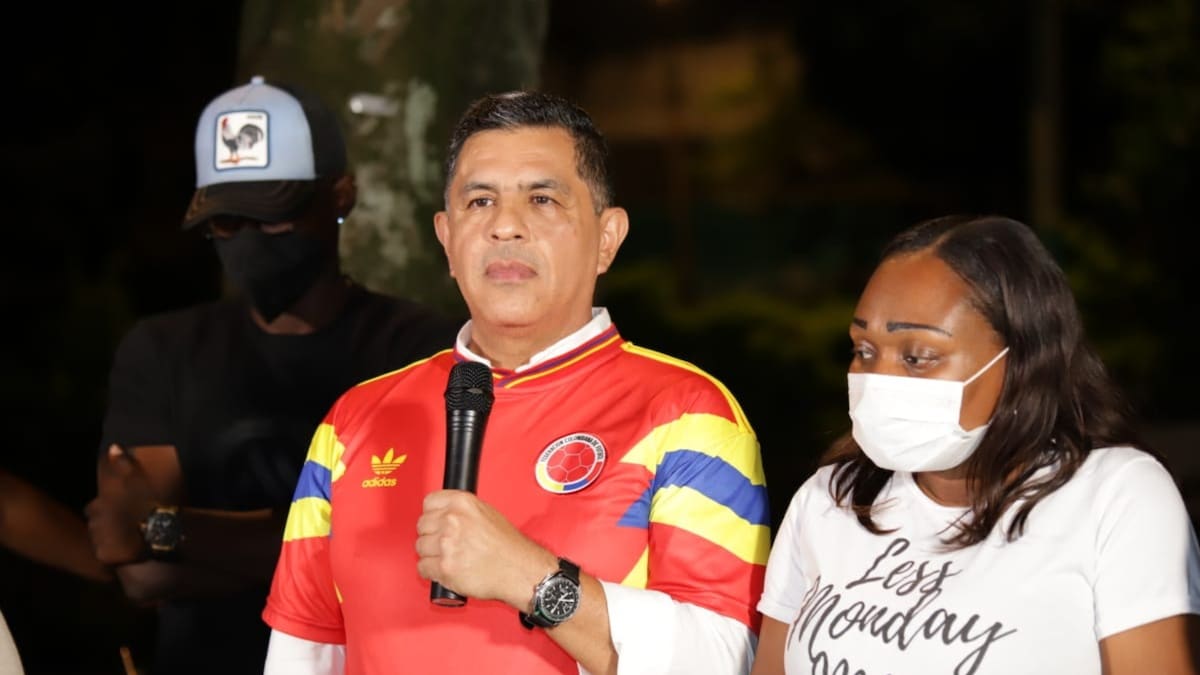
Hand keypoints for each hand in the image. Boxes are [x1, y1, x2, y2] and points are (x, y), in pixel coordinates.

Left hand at [85, 444, 157, 564]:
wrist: (162, 531)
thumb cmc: (150, 504)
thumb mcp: (138, 479)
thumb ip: (123, 464)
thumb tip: (112, 447)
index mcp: (99, 504)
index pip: (93, 508)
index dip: (105, 510)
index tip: (119, 512)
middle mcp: (94, 521)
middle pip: (95, 524)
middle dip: (105, 524)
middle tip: (123, 526)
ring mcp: (98, 539)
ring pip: (99, 539)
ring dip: (108, 538)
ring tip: (125, 539)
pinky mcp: (103, 555)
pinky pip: (104, 555)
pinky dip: (111, 553)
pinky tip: (125, 550)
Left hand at [415, 490, 556, 608]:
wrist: (520, 570)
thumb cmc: (508, 546)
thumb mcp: (488, 513)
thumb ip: (463, 511)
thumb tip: (443, 514)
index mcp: (463, 503)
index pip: (429, 502)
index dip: (432, 515)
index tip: (435, 523)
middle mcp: (453, 520)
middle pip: (422, 526)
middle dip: (431, 536)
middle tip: (444, 544)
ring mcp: (447, 544)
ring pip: (420, 548)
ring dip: (431, 555)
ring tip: (448, 558)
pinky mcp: (445, 567)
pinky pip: (423, 568)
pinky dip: (432, 572)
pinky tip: (445, 570)